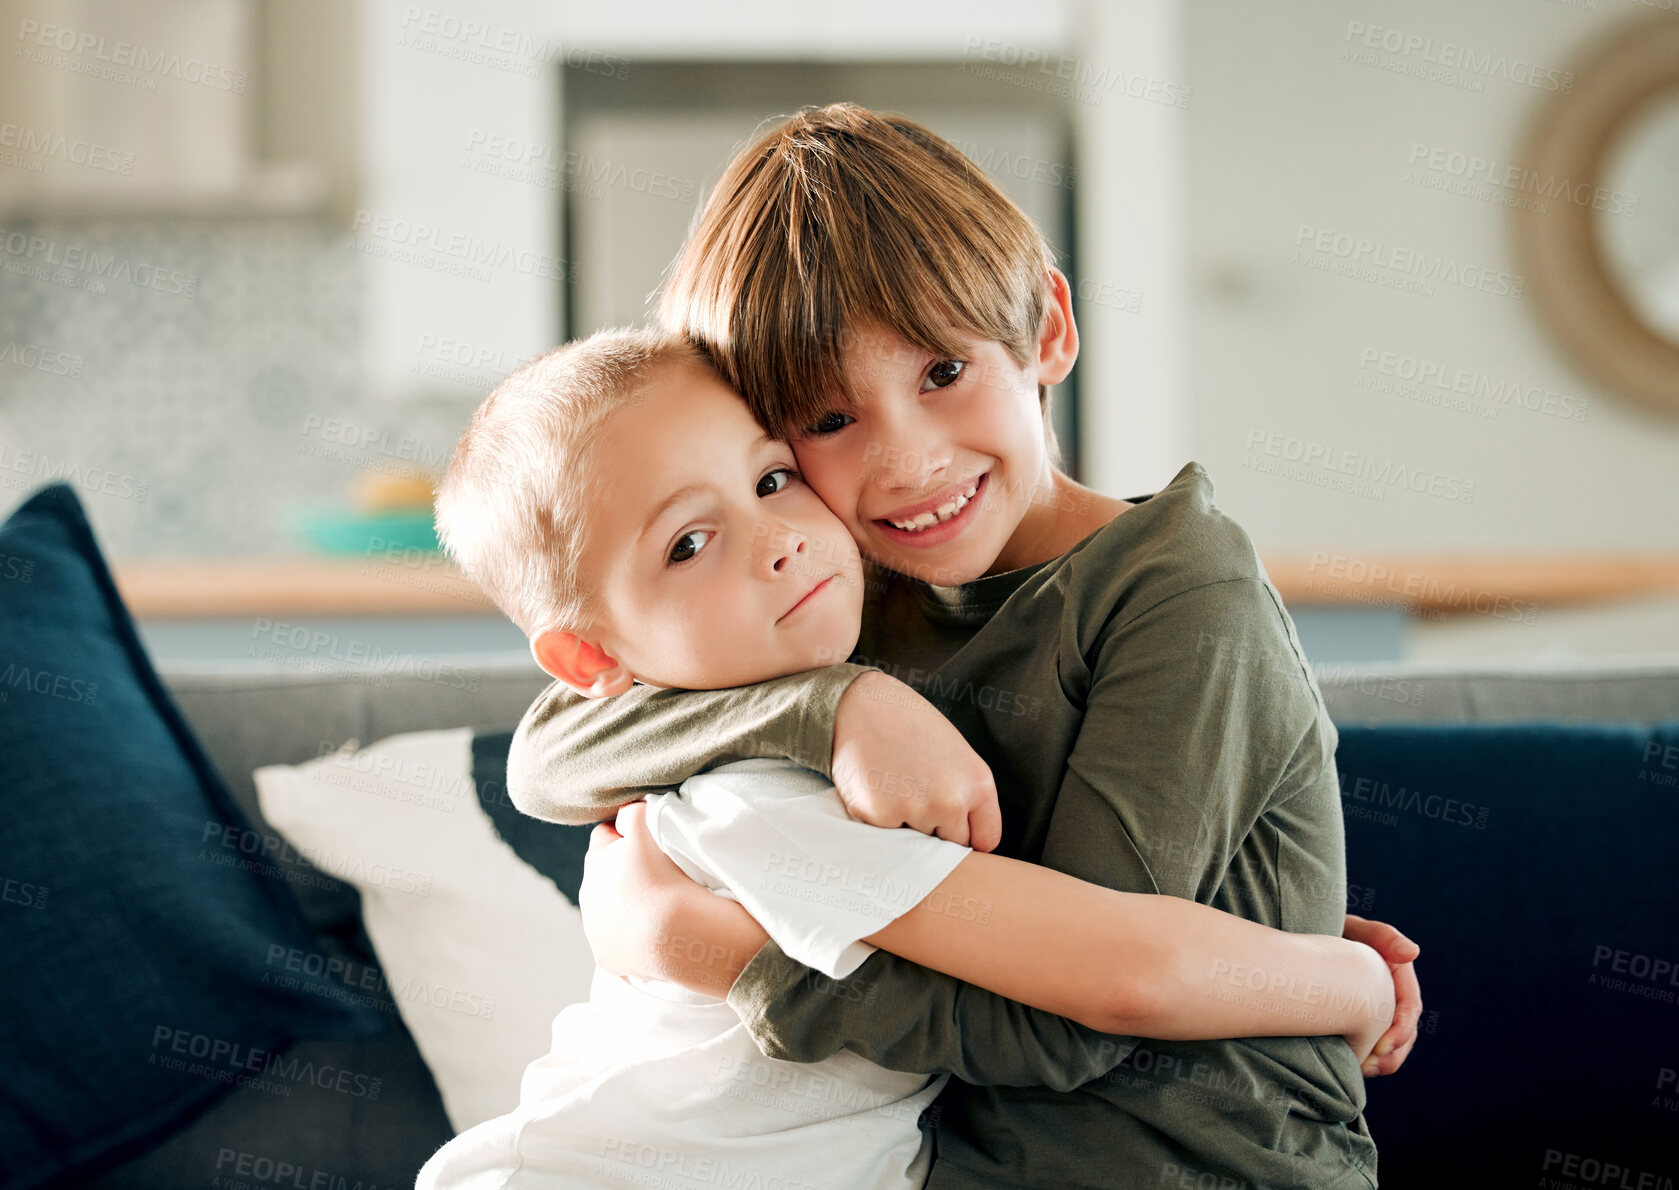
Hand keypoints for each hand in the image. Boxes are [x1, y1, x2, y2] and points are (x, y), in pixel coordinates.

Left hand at [578, 801, 693, 978]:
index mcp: (594, 861)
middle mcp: (587, 896)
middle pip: (605, 875)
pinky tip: (653, 933)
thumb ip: (633, 810)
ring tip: (658, 905)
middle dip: (624, 872)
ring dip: (627, 906)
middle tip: (658, 874)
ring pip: (609, 910)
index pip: (605, 835)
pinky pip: (619, 943)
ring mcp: (595, 931)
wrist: (672, 932)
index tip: (652, 843)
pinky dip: (632, 937)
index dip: (628, 835)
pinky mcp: (607, 958)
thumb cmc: (661, 874)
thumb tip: (631, 807)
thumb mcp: (645, 824)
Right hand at [831, 670, 1001, 849]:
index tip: (951, 823)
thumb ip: (967, 797)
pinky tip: (874, 787)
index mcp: (978, 784)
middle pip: (949, 845)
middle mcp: (952, 801)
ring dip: (904, 825)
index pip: (985, 840)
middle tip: (914, 791)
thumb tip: (965, 842)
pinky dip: (877, 819)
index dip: (966, 833)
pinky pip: (885, 835)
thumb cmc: (910, 726)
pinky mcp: (880, 816)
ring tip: (893, 784)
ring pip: (916, 843)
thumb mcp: (956, 755)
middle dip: (934, 829)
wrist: (863, 703)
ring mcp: (916, 810)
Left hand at [1342, 914, 1421, 1075]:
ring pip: (1391, 1041)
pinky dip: (1368, 1057)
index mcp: (1398, 973)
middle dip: (1393, 1052)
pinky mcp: (1362, 1018)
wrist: (1306, 939)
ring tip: (1365, 1070)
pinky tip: (1356, 1067)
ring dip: (1383, 1060)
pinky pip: (1371, 1043)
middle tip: (1372, 1066)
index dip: (1401, 1030)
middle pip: (1405, 1030)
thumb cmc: (1330, 929)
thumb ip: (1382, 936)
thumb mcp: (1354, 929)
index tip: (1382, 1047)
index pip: (1410, 1006)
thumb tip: (1413, 952)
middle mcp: (1392, 992)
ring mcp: (1378, 1006)